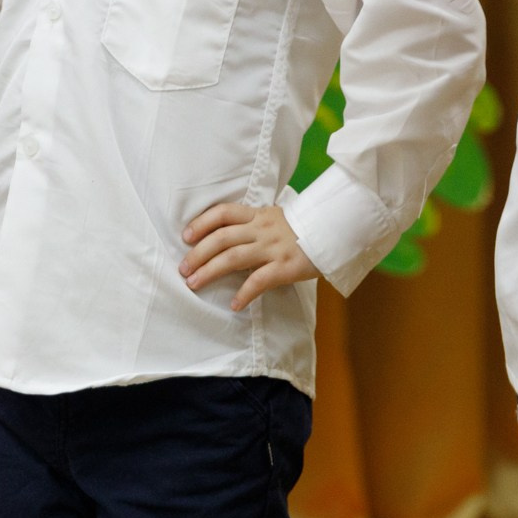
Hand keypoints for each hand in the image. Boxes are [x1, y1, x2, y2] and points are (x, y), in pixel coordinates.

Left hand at [180, 202, 317, 311]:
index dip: (201, 223)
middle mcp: (262, 229)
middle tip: (182, 269)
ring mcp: (274, 248)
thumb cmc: (301, 229)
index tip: (185, 237)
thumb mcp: (273, 218)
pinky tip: (234, 304)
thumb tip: (222, 236)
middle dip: (198, 254)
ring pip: (233, 258)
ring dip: (210, 272)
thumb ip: (251, 224)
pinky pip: (260, 280)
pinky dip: (244, 293)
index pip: (222, 213)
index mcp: (257, 215)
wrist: (335, 231)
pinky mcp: (287, 267)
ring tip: (194, 284)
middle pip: (221, 238)